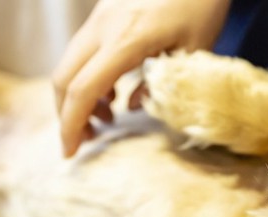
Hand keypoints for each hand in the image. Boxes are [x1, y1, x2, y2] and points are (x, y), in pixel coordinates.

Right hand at [52, 0, 231, 156]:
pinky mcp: (105, 14)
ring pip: (70, 63)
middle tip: (86, 141)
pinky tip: (113, 96)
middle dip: (67, 114)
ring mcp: (100, 17)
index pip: (83, 89)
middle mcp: (103, 26)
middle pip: (64, 76)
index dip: (72, 124)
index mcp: (126, 40)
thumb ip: (163, 86)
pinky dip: (90, 78)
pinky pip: (85, 52)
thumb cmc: (203, 5)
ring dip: (79, 97)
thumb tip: (132, 108)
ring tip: (106, 122)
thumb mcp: (194, 52)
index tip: (70, 152)